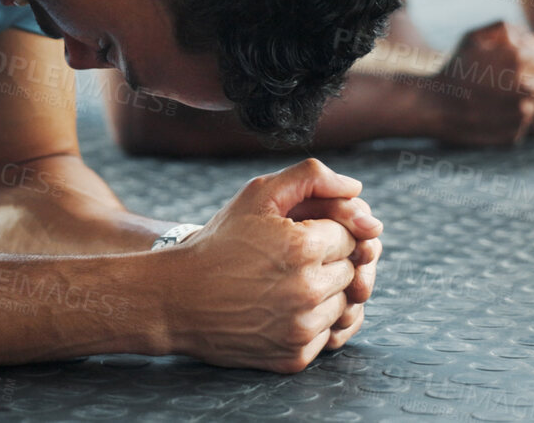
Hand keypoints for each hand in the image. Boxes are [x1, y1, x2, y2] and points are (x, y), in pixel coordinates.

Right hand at [164, 159, 372, 371]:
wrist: (176, 298)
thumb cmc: (218, 243)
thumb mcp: (258, 194)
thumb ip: (310, 177)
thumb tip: (356, 189)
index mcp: (304, 247)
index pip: (352, 236)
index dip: (325, 232)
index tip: (299, 235)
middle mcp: (308, 290)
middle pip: (352, 271)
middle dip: (328, 262)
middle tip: (289, 260)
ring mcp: (301, 329)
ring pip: (344, 305)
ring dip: (323, 294)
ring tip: (285, 284)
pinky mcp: (294, 357)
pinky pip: (326, 336)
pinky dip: (311, 323)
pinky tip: (282, 309)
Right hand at [418, 20, 533, 145]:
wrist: (436, 105)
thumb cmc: (455, 68)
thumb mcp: (474, 37)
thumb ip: (503, 28)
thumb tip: (528, 36)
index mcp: (518, 59)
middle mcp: (524, 87)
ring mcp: (520, 114)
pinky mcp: (515, 134)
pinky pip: (533, 125)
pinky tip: (526, 110)